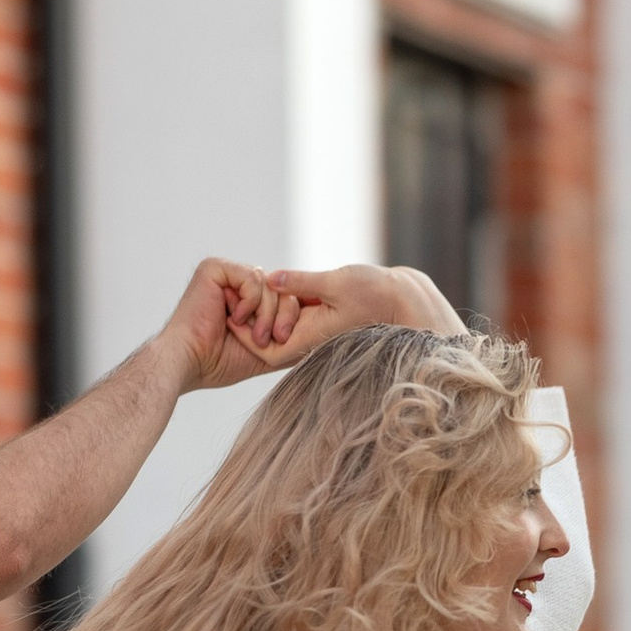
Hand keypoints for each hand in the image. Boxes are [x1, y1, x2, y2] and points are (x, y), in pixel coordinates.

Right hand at [159, 256, 279, 394]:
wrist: (189, 364)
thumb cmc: (219, 363)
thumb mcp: (266, 352)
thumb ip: (289, 339)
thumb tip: (321, 337)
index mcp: (245, 299)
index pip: (282, 296)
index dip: (289, 315)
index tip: (282, 339)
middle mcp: (235, 283)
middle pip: (280, 287)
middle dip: (283, 314)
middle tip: (274, 338)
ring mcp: (225, 274)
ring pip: (269, 284)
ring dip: (267, 314)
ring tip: (254, 335)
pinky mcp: (214, 268)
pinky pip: (253, 278)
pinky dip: (250, 302)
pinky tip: (233, 320)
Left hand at [226, 262, 468, 368]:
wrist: (403, 300)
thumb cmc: (376, 292)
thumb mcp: (337, 282)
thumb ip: (302, 282)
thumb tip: (270, 279)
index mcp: (310, 337)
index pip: (263, 351)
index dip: (243, 334)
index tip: (230, 308)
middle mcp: (309, 340)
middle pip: (264, 340)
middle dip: (246, 319)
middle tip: (227, 294)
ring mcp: (313, 331)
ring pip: (275, 326)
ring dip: (260, 308)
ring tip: (243, 285)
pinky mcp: (318, 320)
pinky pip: (289, 316)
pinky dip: (277, 302)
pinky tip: (268, 282)